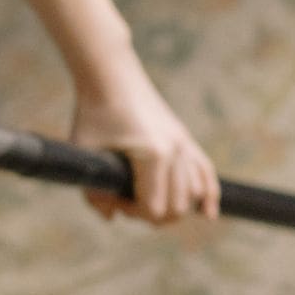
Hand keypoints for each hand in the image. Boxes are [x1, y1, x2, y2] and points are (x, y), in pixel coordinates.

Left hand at [69, 64, 219, 224]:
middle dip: (152, 214)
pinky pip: (206, 172)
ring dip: (173, 205)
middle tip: (126, 200)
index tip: (113, 198)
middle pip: (177, 207)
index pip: (153, 209)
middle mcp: (175, 150)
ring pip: (193, 194)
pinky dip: (209, 194)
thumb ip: (93, 192)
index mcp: (153, 155)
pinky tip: (209, 213)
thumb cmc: (94, 113)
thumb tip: (111, 217)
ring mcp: (183, 143)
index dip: (131, 212)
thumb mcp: (85, 153)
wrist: (110, 76)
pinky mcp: (185, 137)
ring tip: (149, 199)